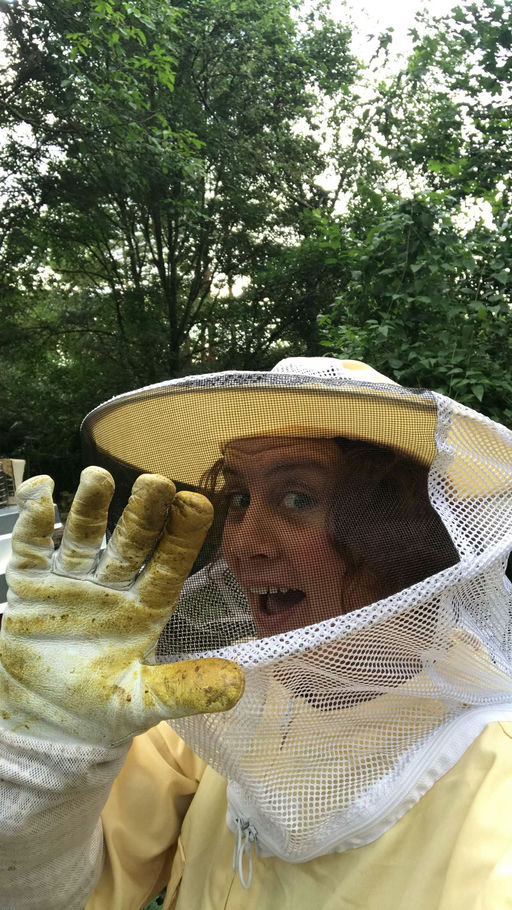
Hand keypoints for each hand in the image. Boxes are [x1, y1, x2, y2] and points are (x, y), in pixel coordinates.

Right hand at [0, 467, 243, 744]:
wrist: (47, 724)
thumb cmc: (103, 710)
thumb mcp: (144, 702)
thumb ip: (184, 689)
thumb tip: (237, 685)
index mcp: (147, 606)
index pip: (170, 563)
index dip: (183, 534)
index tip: (196, 504)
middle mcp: (113, 585)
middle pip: (131, 540)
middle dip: (143, 512)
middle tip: (155, 482)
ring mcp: (72, 582)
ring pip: (84, 535)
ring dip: (90, 507)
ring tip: (97, 477)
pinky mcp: (33, 587)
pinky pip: (32, 550)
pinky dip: (33, 524)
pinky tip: (40, 494)